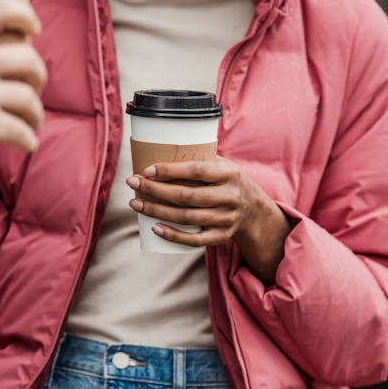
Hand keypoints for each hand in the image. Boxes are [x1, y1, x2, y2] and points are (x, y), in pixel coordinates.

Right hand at [0, 0, 47, 167]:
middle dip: (38, 76)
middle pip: (28, 59)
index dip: (24, 16)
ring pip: (30, 98)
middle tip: (33, 88)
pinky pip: (23, 130)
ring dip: (35, 113)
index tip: (33, 29)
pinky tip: (25, 143)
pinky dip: (28, 139)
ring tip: (31, 122)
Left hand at [126, 157, 292, 284]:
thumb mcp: (225, 166)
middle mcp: (230, 197)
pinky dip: (173, 235)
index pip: (197, 170)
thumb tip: (162, 148)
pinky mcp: (221, 237)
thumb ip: (201, 159)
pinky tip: (154, 228)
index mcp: (230, 174)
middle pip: (186, 196)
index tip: (147, 169)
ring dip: (156, 211)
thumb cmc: (229, 183)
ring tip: (136, 204)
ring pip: (186, 218)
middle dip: (155, 190)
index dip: (170, 170)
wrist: (254, 212)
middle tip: (133, 183)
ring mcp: (226, 219)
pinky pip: (194, 240)